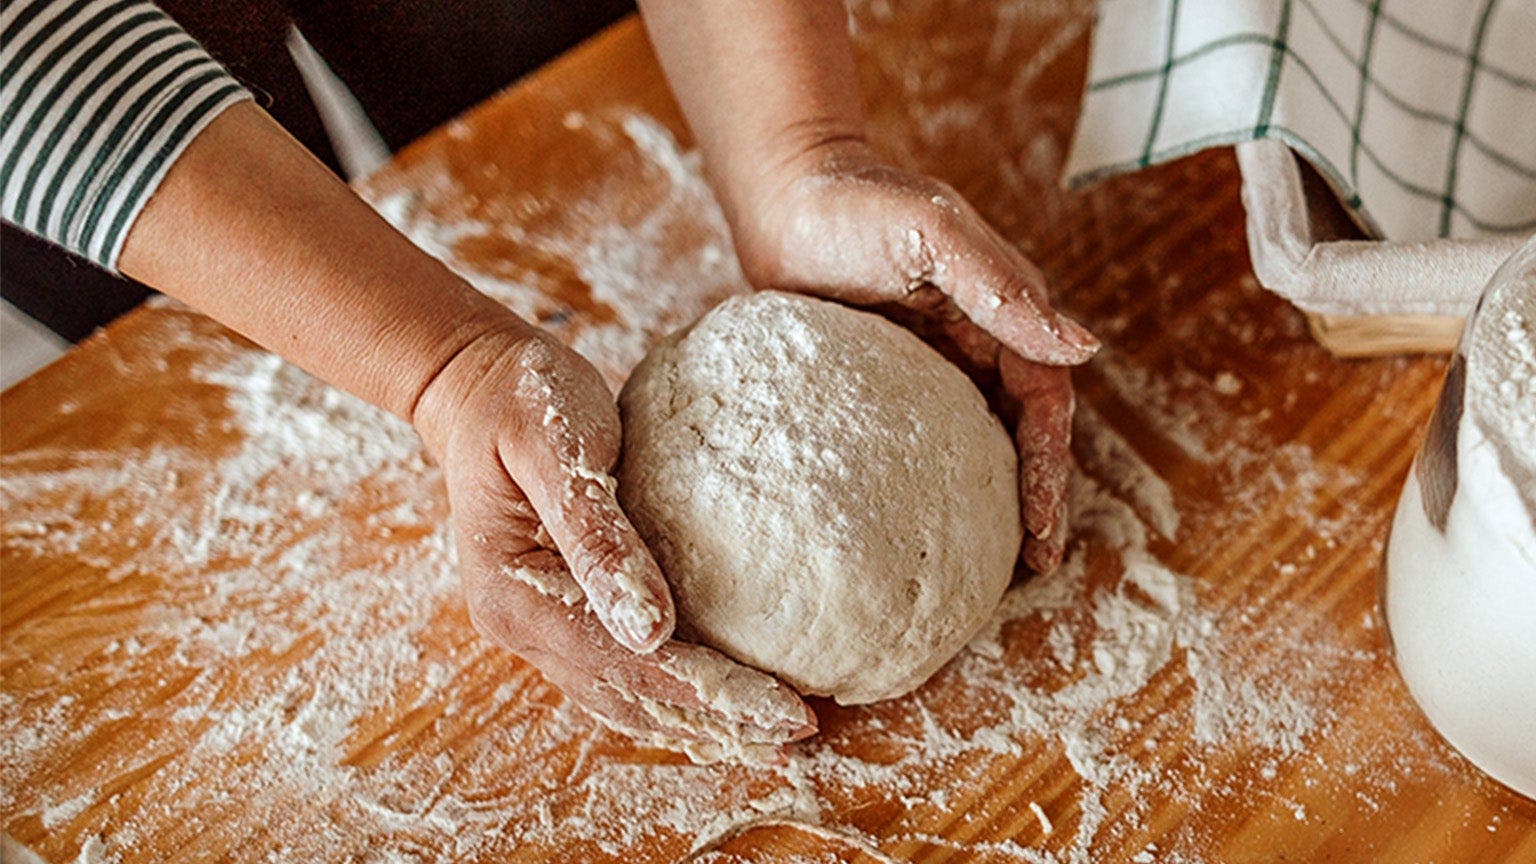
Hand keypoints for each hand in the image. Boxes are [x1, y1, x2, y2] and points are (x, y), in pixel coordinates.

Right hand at [413, 325, 815, 751]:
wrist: (476, 386)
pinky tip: (723, 699)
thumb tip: (649, 631)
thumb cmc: (520, 400)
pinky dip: (673, 693)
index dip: (709, 692)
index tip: (784, 709)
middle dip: (716, 722)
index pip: (628, 665)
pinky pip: (619, 671)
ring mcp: (536, 625)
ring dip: (698, 721)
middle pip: (632, 698)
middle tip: (799, 733)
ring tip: (772, 734)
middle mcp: (522, 626)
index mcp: (517, 594)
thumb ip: (596, 535)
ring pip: (625, 698)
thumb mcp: (554, 447)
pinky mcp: (559, 612)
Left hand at [733, 141, 1097, 572]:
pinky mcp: (880, 375)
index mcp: (1001, 309)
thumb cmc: (856, 201)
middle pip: (1019, 431)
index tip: (1041, 530)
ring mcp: (929, 360)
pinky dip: (931, 478)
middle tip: (1032, 566)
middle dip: (1034, 497)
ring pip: (974, 440)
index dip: (1048, 467)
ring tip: (991, 562)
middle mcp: (976, 339)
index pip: (1042, 402)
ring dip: (991, 495)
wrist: (782, 192)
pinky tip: (918, 521)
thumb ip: (1002, 289)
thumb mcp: (934, 237)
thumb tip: (1082, 348)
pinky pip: (914, 435)